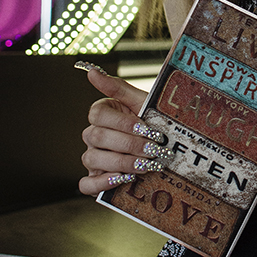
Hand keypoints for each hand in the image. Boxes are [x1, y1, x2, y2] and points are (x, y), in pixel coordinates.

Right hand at [78, 68, 166, 195]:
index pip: (98, 114)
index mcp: (102, 113)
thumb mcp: (142, 103)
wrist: (170, 149)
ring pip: (92, 159)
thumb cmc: (154, 123)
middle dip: (128, 144)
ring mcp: (93, 157)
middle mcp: (93, 135)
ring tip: (146, 165)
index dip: (122, 122)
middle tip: (154, 150)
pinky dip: (103, 183)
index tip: (146, 128)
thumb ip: (118, 88)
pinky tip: (125, 178)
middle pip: (97, 137)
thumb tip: (92, 71)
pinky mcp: (95, 179)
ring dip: (122, 162)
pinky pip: (87, 184)